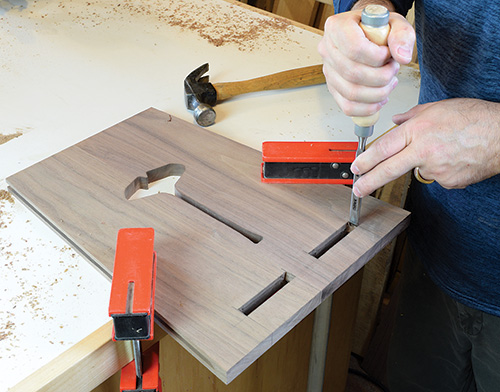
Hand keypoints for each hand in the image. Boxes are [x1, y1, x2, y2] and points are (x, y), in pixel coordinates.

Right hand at [317, 9, 414, 116]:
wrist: (364, 32)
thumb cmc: (376, 27)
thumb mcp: (394, 22)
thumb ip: (402, 35)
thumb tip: (402, 57)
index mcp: (337, 28)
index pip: (354, 49)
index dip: (377, 57)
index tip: (388, 55)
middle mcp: (327, 49)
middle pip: (353, 74)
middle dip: (381, 77)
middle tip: (393, 70)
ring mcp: (328, 70)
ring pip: (351, 93)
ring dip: (377, 93)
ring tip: (388, 83)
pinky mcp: (332, 87)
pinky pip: (347, 106)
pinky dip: (366, 108)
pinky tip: (379, 100)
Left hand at [351, 99, 499, 196]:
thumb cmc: (475, 118)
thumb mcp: (438, 108)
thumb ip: (412, 116)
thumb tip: (396, 121)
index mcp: (418, 130)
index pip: (383, 148)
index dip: (366, 160)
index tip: (356, 168)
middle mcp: (423, 151)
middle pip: (388, 170)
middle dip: (369, 181)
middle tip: (358, 189)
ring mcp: (435, 169)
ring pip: (417, 169)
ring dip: (423, 162)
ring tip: (444, 148)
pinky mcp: (447, 181)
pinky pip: (436, 176)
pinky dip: (440, 169)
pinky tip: (453, 158)